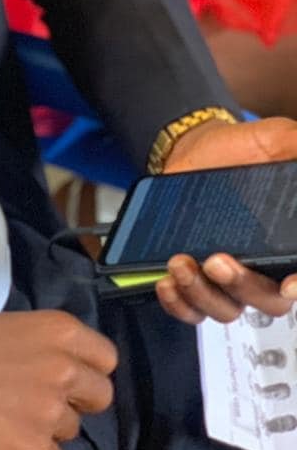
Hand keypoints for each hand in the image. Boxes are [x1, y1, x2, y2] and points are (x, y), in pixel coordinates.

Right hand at [0, 311, 116, 449]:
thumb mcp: (6, 327)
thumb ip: (40, 347)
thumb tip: (52, 368)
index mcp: (58, 331)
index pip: (106, 358)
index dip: (89, 370)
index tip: (71, 377)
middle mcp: (65, 369)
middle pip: (101, 396)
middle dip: (78, 402)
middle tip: (45, 401)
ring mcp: (53, 412)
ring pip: (70, 429)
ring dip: (46, 427)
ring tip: (7, 417)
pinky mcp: (36, 449)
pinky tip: (0, 437)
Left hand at [156, 116, 296, 323]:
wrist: (195, 149)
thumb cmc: (242, 149)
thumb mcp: (278, 140)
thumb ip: (295, 148)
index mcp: (290, 243)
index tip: (289, 284)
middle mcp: (265, 268)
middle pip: (268, 302)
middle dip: (244, 287)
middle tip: (217, 261)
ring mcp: (228, 278)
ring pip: (226, 309)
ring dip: (203, 294)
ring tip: (181, 263)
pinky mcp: (195, 279)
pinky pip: (191, 309)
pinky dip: (178, 304)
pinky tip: (166, 283)